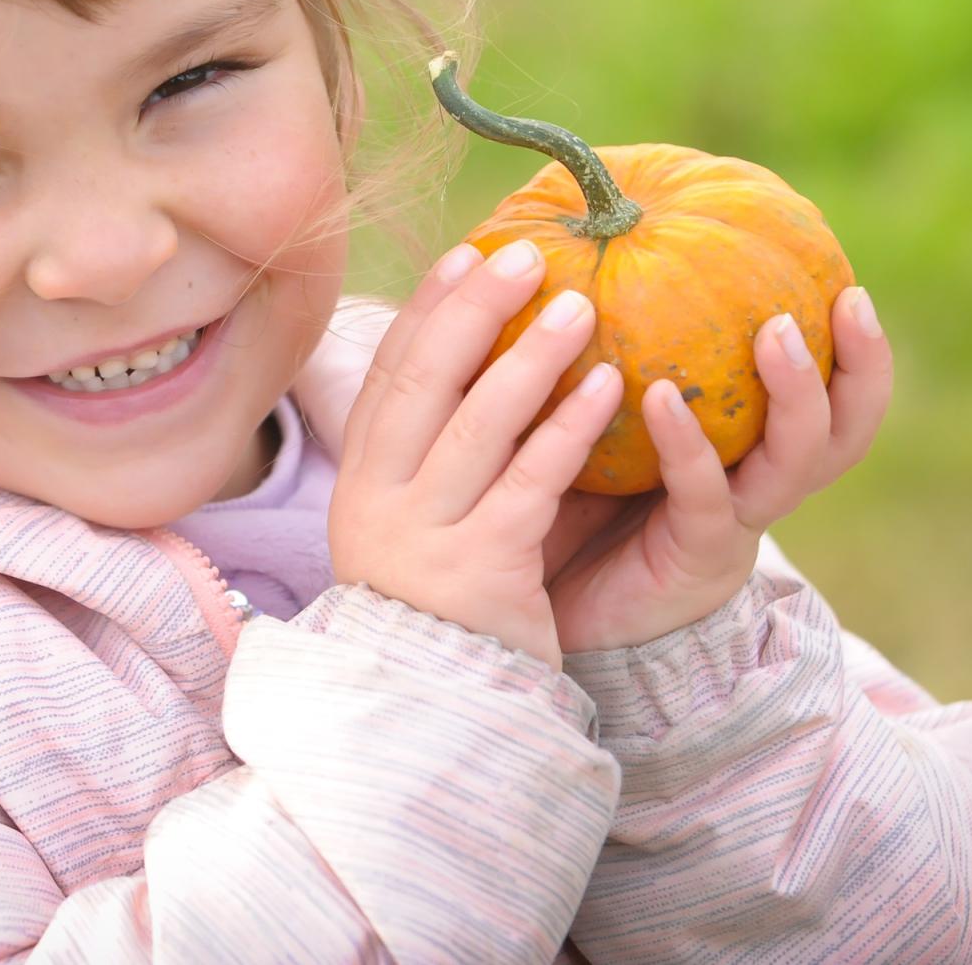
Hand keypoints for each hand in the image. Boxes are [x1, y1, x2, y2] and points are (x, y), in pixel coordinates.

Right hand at [328, 238, 625, 670]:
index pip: (388, 376)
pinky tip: (609, 386)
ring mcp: (425, 535)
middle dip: (475, 309)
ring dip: (532, 355)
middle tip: (527, 252)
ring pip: (478, 422)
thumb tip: (477, 367)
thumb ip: (432, 462)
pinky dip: (570, 427)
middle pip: (425, 381)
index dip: (426, 310)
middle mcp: (380, 500)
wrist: (437, 720)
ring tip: (581, 304)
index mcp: (361, 483)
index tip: (465, 252)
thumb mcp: (413, 532)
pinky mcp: (481, 570)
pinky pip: (531, 481)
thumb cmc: (440, 615)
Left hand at [541, 285, 894, 653]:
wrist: (547, 607)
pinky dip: (688, 442)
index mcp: (751, 452)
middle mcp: (758, 486)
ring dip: (796, 394)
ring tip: (774, 333)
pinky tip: (659, 395)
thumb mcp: (603, 418)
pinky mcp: (692, 557)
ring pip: (796, 463)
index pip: (832, 400)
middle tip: (846, 301)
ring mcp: (733, 524)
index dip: (858, 353)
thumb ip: (617, 351)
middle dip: (860, 368)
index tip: (851, 284)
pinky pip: (704, 495)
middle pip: (843, 433)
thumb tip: (596, 246)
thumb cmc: (575, 498)